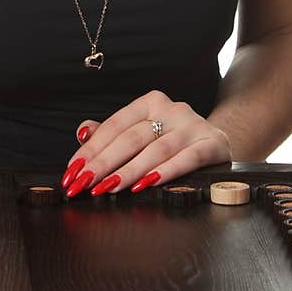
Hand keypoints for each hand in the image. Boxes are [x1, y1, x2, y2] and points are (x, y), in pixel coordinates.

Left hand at [60, 90, 231, 196]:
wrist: (219, 142)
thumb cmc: (173, 141)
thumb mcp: (143, 132)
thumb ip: (113, 133)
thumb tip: (83, 132)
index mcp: (150, 102)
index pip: (114, 126)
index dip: (91, 149)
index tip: (72, 171)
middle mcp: (172, 109)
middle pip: (131, 138)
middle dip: (103, 164)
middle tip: (84, 184)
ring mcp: (193, 125)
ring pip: (156, 150)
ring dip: (129, 171)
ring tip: (109, 188)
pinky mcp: (213, 143)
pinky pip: (187, 159)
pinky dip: (165, 172)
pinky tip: (146, 184)